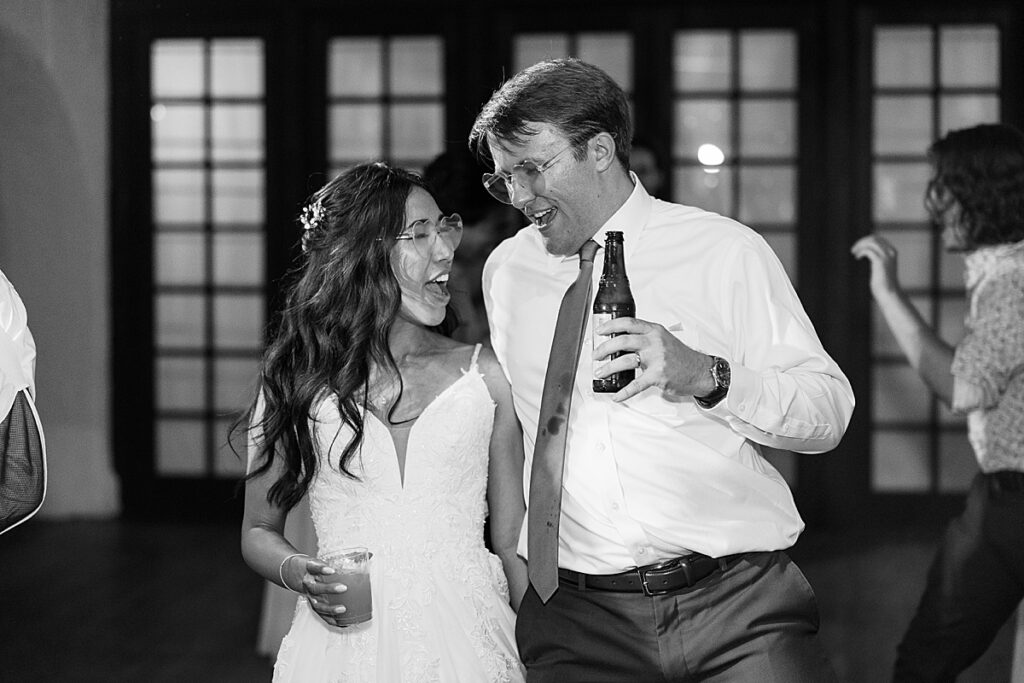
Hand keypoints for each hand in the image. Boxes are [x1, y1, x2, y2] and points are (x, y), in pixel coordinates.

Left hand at [283, 555, 351, 626]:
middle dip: (331, 609)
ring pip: (316, 588)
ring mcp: (309, 580)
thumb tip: (367, 574)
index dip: (333, 620)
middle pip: (319, 605)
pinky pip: (314, 569)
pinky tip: (331, 570)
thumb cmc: (317, 578)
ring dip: (329, 589)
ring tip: (343, 588)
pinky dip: (322, 570)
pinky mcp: (308, 567)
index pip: (323, 615)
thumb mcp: (328, 582)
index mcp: (316, 601)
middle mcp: (311, 593)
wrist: (295, 567)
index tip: (346, 624)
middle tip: (344, 608)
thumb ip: (346, 583)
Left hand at [593, 317, 714, 401]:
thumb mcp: (663, 339)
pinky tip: (616, 396)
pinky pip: (636, 384)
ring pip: (625, 361)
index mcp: (654, 331)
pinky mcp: (658, 376)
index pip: (628, 323)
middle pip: (622, 340)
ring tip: (600, 373)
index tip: (598, 331)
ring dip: (608, 368)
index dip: (610, 325)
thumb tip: (618, 343)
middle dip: (604, 348)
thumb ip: (644, 338)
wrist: (699, 371)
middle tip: (595, 355)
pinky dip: (624, 392)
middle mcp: (655, 342)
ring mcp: (657, 358)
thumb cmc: (679, 357)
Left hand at [850, 234, 900, 298]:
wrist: (889, 293)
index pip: (878, 239)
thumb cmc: (883, 283)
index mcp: (892, 252)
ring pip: (871, 242)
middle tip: (853, 249)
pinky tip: (857, 257)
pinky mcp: (880, 262)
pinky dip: (861, 252)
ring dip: (860, 246)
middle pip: (874, 238)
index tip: (858, 247)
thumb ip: (876, 259)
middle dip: (862, 242)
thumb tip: (864, 252)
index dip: (866, 240)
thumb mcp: (881, 268)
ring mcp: (886, 256)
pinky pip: (868, 250)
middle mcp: (890, 252)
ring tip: (854, 253)